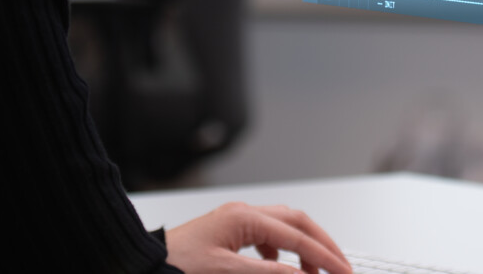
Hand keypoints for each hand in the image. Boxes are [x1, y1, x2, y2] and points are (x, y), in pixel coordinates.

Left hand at [164, 202, 352, 273]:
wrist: (141, 265)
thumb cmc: (175, 265)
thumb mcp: (226, 272)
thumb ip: (269, 273)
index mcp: (243, 218)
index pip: (296, 236)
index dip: (323, 256)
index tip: (342, 272)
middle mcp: (242, 214)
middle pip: (296, 222)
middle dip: (321, 244)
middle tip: (339, 267)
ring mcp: (235, 222)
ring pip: (282, 228)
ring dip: (302, 248)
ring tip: (311, 273)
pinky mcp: (228, 235)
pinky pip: (266, 238)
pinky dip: (281, 254)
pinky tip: (280, 270)